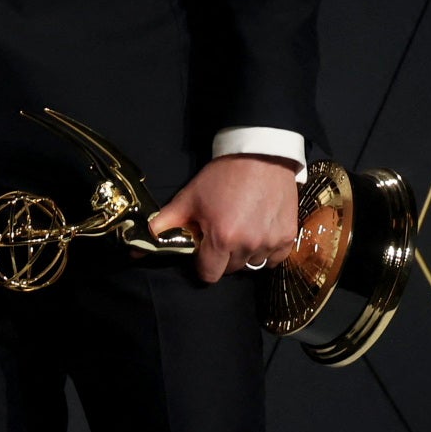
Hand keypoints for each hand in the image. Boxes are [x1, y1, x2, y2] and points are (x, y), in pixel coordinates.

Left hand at [148, 153, 298, 282]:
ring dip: (244, 254)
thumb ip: (166, 222)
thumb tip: (141, 242)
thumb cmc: (221, 177)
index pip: (209, 274)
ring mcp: (271, 243)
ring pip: (253, 264)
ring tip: (240, 230)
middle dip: (222, 257)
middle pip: (230, 269)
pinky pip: (274, 259)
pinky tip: (258, 231)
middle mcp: (248, 245)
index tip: (202, 251)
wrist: (260, 157)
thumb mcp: (189, 197)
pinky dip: (265, 251)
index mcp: (221, 238)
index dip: (202, 265)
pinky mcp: (288, 238)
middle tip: (220, 235)